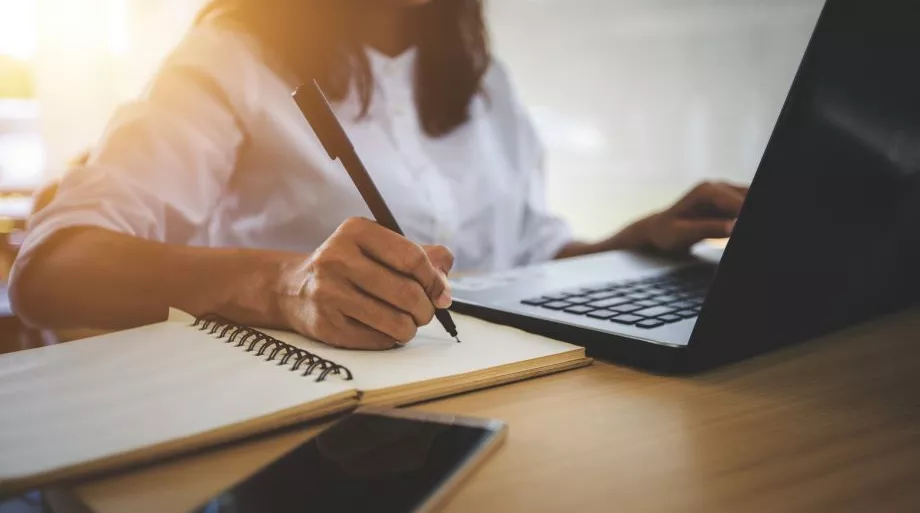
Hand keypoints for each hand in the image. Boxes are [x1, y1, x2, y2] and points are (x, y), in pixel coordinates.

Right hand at [275, 218, 453, 349]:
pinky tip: (383, 329)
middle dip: (426, 309)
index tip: (440, 292)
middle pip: (407, 292)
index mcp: (356, 231)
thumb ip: (421, 258)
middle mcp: (338, 258)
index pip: (412, 258)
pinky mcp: (326, 325)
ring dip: (411, 327)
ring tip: (407, 323)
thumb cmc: (351, 267)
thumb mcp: (380, 248)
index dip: (434, 280)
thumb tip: (445, 290)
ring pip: (396, 321)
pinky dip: (390, 338)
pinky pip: (378, 340)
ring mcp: (329, 293)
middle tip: (425, 312)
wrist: (294, 289)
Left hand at [642, 181, 747, 251]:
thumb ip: (708, 229)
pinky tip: (735, 228)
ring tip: (739, 230)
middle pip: (747, 197)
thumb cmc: (667, 232)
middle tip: (743, 230)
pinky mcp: (729, 202)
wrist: (659, 230)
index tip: (745, 227)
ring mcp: (724, 193)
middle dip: (747, 215)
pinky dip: (743, 216)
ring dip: (746, 215)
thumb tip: (734, 227)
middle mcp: (718, 186)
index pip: (738, 202)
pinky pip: (744, 206)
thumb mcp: (683, 233)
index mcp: (706, 191)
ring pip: (748, 199)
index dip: (744, 214)